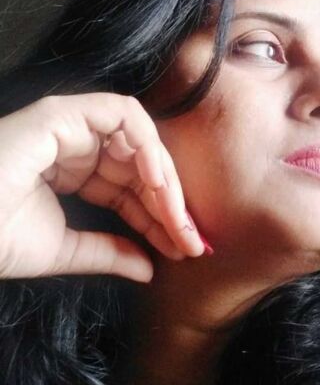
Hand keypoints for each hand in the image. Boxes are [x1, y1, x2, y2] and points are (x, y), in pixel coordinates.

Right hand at [0, 93, 206, 282]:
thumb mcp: (67, 250)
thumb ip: (110, 253)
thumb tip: (150, 269)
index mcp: (73, 173)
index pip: (132, 190)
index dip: (160, 217)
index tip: (186, 247)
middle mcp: (74, 147)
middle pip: (142, 168)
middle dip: (171, 205)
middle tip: (193, 241)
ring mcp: (68, 127)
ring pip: (140, 143)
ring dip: (166, 182)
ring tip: (180, 222)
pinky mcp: (60, 114)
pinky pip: (122, 116)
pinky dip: (147, 146)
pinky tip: (158, 187)